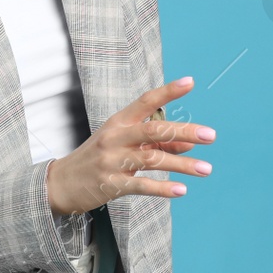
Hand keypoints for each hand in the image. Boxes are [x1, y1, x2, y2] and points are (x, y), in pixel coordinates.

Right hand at [46, 77, 215, 216]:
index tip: (190, 82)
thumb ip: (157, 142)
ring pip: (152, 158)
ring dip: (182, 164)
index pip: (146, 101)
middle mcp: (116, 137)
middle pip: (154, 130)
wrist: (61, 182)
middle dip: (184, 131)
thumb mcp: (124, 144)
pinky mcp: (110, 184)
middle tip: (210, 135)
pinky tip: (181, 190)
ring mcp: (112, 160)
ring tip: (206, 169)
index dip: (168, 91)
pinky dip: (162, 188)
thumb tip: (189, 143)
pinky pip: (141, 185)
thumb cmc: (98, 157)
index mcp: (119, 121)